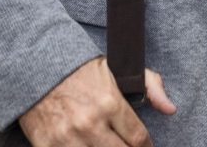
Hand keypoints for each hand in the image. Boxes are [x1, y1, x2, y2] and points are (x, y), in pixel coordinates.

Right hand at [18, 55, 175, 146]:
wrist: (36, 67)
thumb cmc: (79, 70)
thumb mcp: (116, 70)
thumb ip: (150, 86)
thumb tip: (171, 109)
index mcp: (109, 103)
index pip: (138, 139)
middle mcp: (90, 123)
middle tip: (126, 146)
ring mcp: (67, 138)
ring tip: (103, 144)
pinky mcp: (47, 145)